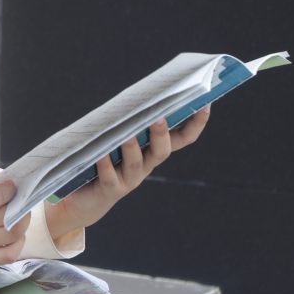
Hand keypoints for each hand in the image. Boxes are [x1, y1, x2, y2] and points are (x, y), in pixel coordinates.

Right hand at [0, 158, 31, 266]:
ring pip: (11, 235)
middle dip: (18, 203)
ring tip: (17, 212)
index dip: (9, 189)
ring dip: (22, 221)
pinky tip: (12, 230)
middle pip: (5, 216)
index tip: (11, 185)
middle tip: (18, 197)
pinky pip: (9, 255)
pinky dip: (18, 242)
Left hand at [45, 106, 210, 238]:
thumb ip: (129, 121)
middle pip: (161, 151)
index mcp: (152, 151)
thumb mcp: (119, 138)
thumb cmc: (105, 158)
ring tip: (127, 135)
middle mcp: (145, 166)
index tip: (205, 105)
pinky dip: (106, 165)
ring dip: (132, 148)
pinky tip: (101, 155)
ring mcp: (128, 179)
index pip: (181, 138)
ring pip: (135, 164)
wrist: (88, 199)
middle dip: (161, 134)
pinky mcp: (109, 189)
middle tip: (159, 117)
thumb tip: (136, 93)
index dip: (195, 124)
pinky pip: (109, 178)